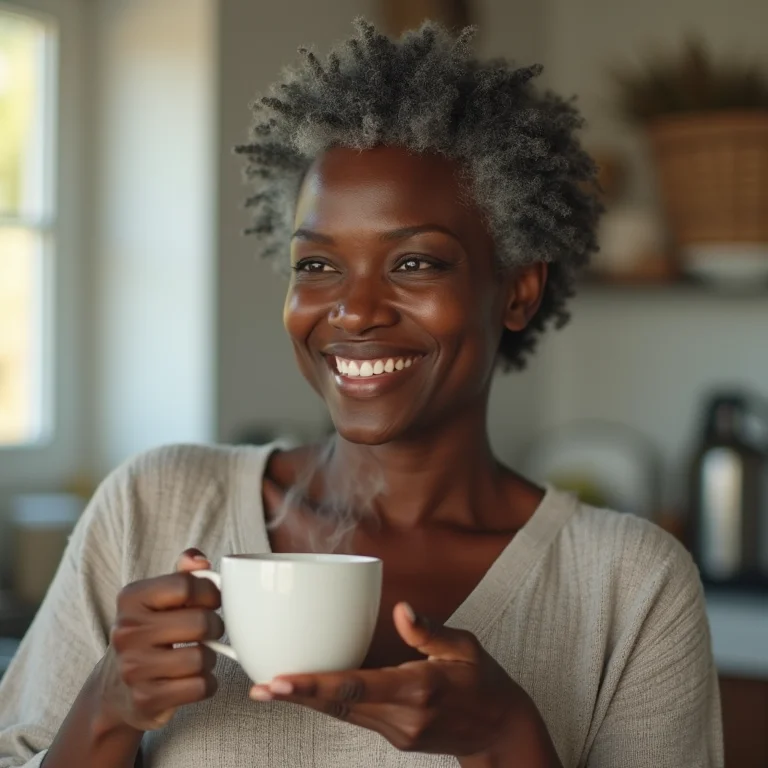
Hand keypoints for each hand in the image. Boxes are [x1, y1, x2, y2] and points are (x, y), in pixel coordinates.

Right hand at [96, 549, 223, 731]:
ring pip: (202, 658)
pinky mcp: (145, 699)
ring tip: (197, 656)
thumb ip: (183, 573)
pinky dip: (206, 683)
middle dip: (215, 627)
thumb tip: (200, 561)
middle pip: (200, 622)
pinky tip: (194, 679)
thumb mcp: (160, 597)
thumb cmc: (151, 632)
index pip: (187, 585)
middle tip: (209, 631)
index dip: (210, 593)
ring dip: (209, 658)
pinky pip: (200, 687)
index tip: (212, 602)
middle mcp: (126, 631)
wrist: (116, 688)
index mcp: (131, 598)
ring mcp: (133, 668)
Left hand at [249, 603, 537, 759]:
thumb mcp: (468, 648)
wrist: (500, 731)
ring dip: (307, 701)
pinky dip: (329, 703)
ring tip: (268, 689)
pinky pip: (355, 717)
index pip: (357, 687)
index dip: (316, 684)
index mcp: (420, 689)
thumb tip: (400, 609)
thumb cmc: (485, 682)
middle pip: (340, 706)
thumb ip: (431, 631)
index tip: (280, 679)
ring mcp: (398, 732)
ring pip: (343, 715)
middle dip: (298, 696)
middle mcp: (404, 716)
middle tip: (258, 688)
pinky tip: (307, 691)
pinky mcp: (396, 736)